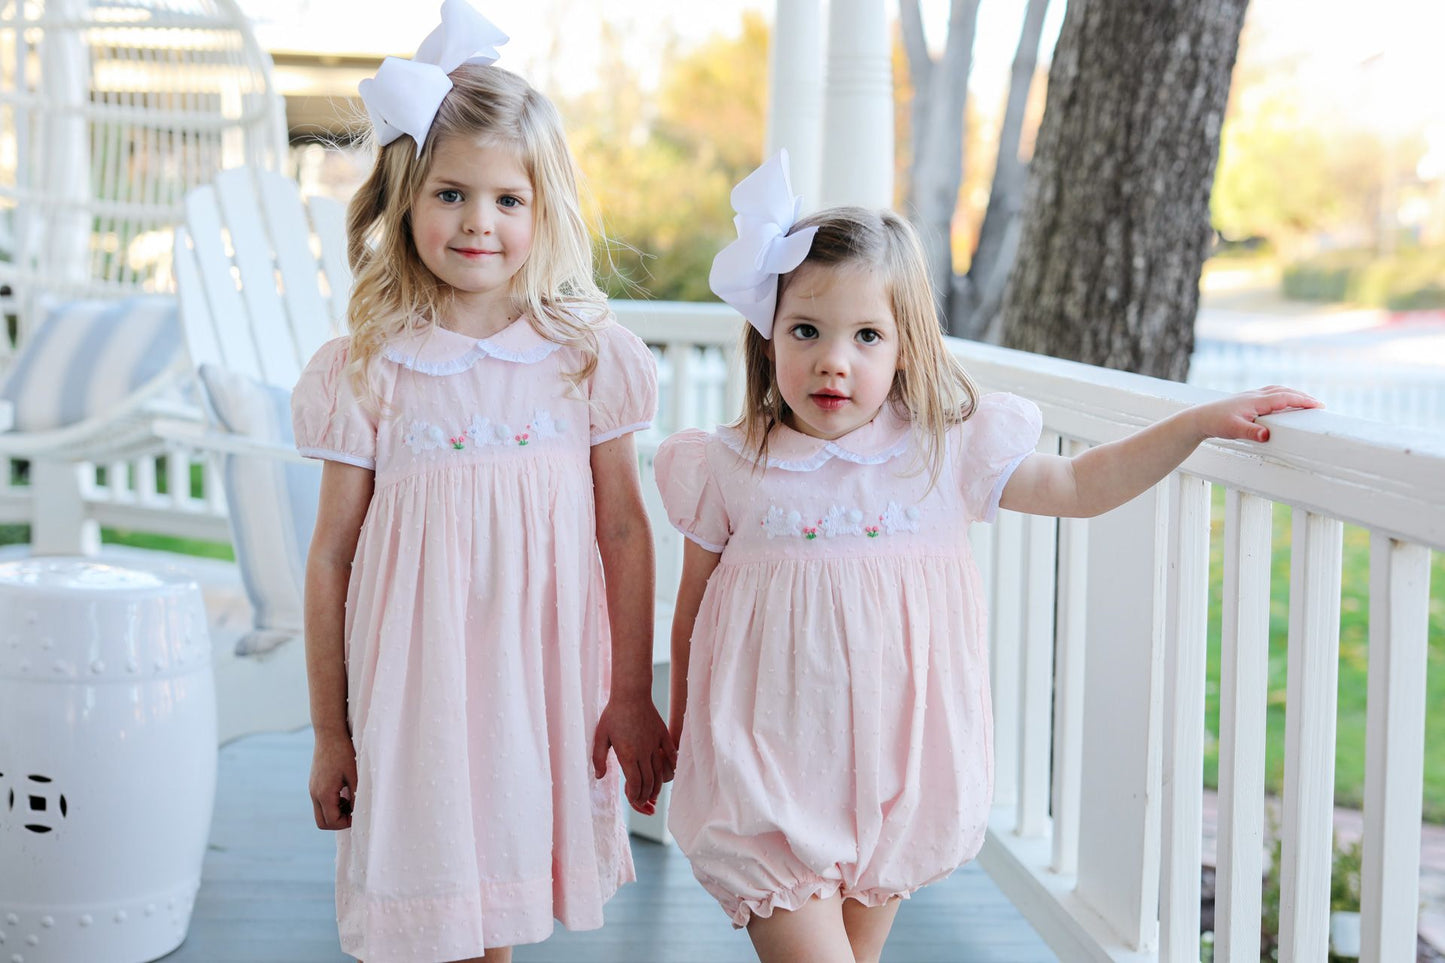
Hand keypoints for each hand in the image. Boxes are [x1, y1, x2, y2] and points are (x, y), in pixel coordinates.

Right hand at [310, 728, 358, 829]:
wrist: (329, 732)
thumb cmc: (344, 751)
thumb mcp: (354, 774)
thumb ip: (356, 795)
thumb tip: (358, 812)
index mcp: (324, 793)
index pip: (331, 822)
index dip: (346, 823)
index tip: (358, 812)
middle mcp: (314, 793)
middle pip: (322, 823)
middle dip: (338, 821)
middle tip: (353, 809)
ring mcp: (312, 789)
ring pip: (320, 813)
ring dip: (335, 812)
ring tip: (350, 798)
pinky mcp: (314, 783)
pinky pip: (320, 802)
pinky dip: (331, 803)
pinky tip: (344, 790)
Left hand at [592, 695, 676, 814]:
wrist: (631, 693)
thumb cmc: (613, 714)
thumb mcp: (600, 736)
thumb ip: (598, 758)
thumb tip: (599, 777)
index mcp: (628, 754)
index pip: (635, 783)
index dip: (635, 796)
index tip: (633, 801)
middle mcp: (644, 752)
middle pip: (649, 781)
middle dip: (646, 796)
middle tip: (642, 802)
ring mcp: (655, 744)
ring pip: (660, 772)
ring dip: (658, 786)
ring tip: (654, 794)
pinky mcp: (663, 735)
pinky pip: (671, 755)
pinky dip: (671, 767)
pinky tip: (669, 775)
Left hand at [1192, 385, 1320, 443]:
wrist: (1199, 417)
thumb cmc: (1216, 423)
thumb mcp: (1234, 430)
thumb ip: (1251, 432)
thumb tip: (1267, 435)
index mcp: (1256, 400)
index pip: (1285, 398)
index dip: (1303, 401)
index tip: (1319, 405)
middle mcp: (1255, 395)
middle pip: (1284, 391)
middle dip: (1302, 397)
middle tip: (1318, 404)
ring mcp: (1251, 395)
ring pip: (1277, 390)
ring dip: (1292, 394)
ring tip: (1305, 401)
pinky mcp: (1246, 399)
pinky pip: (1270, 393)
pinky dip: (1281, 394)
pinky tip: (1282, 401)